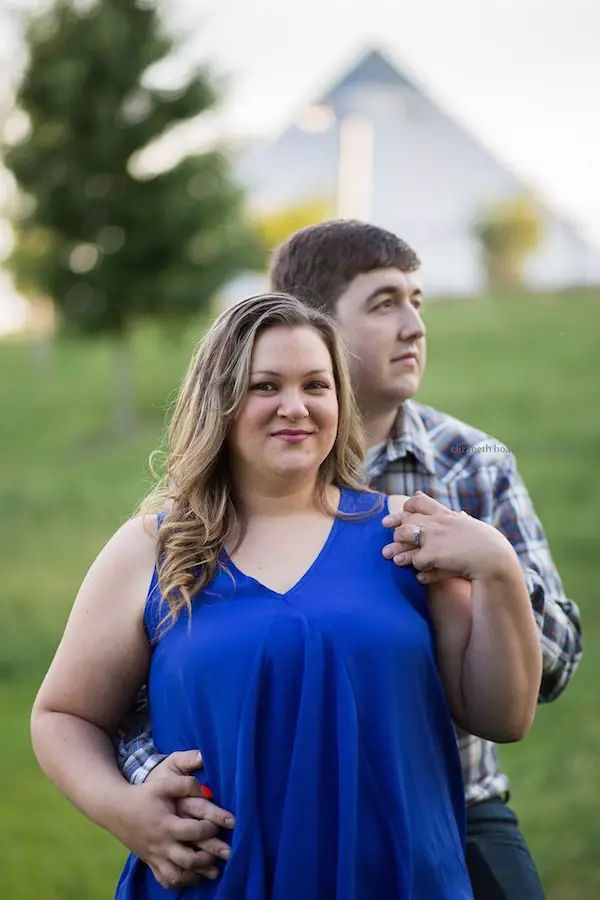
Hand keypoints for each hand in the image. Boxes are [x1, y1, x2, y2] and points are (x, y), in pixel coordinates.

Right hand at [111, 750, 234, 888]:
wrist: (116, 809)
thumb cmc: (143, 794)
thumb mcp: (165, 784)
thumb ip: (186, 784)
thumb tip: (207, 790)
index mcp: (167, 824)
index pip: (194, 831)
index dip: (212, 827)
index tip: (225, 822)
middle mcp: (161, 844)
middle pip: (189, 860)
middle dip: (210, 857)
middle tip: (227, 852)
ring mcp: (155, 856)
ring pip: (178, 875)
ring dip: (197, 874)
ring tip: (213, 869)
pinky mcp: (150, 862)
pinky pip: (166, 880)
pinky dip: (181, 881)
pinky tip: (193, 875)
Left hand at [382, 491, 514, 582]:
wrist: (494, 559)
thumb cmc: (487, 545)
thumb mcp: (472, 526)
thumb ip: (459, 518)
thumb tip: (459, 511)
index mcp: (446, 514)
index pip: (420, 501)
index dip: (408, 506)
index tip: (402, 511)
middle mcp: (436, 521)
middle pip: (406, 517)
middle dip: (395, 524)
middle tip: (387, 530)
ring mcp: (432, 536)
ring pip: (403, 535)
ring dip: (398, 548)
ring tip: (395, 558)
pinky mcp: (431, 553)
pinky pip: (415, 561)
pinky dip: (417, 569)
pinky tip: (420, 576)